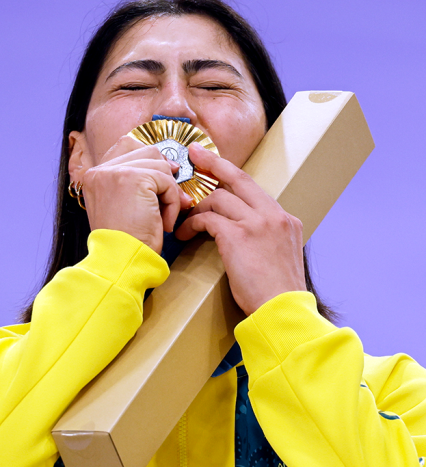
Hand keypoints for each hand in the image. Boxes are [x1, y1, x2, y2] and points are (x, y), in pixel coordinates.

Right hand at [83, 136, 192, 253]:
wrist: (121, 260)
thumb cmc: (124, 241)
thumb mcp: (122, 205)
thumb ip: (135, 182)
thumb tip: (171, 165)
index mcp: (92, 175)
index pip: (126, 146)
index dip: (149, 160)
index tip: (162, 179)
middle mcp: (100, 170)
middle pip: (147, 151)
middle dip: (164, 174)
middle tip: (171, 200)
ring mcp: (115, 172)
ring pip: (159, 164)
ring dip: (169, 191)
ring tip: (163, 217)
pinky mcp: (134, 178)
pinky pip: (167, 181)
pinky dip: (173, 202)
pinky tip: (165, 222)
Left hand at [175, 144, 306, 314]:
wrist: (282, 310)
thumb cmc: (275, 293)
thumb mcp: (280, 256)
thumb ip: (266, 238)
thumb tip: (244, 232)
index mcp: (285, 219)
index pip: (253, 188)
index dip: (231, 173)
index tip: (215, 161)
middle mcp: (273, 215)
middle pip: (238, 178)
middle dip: (213, 163)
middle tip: (193, 155)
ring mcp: (257, 223)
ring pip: (218, 198)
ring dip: (195, 209)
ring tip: (181, 222)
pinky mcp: (238, 236)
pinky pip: (207, 219)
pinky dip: (191, 224)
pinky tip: (183, 234)